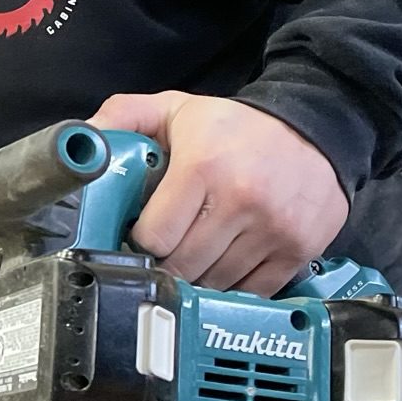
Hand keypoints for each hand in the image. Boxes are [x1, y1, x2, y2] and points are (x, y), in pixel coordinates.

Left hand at [92, 90, 347, 297]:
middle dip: (165, 265)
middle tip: (164, 252)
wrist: (318, 128)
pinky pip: (251, 292)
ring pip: (215, 284)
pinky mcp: (297, 250)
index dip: (140, 242)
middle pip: (182, 267)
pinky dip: (233, 287)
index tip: (140, 237)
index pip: (154, 236)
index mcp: (203, 166)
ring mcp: (272, 229)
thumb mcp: (179, 108)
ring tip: (195, 256)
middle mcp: (241, 200)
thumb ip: (125, 117)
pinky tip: (226, 265)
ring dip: (198, 279)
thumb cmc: (239, 127)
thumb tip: (83, 139)